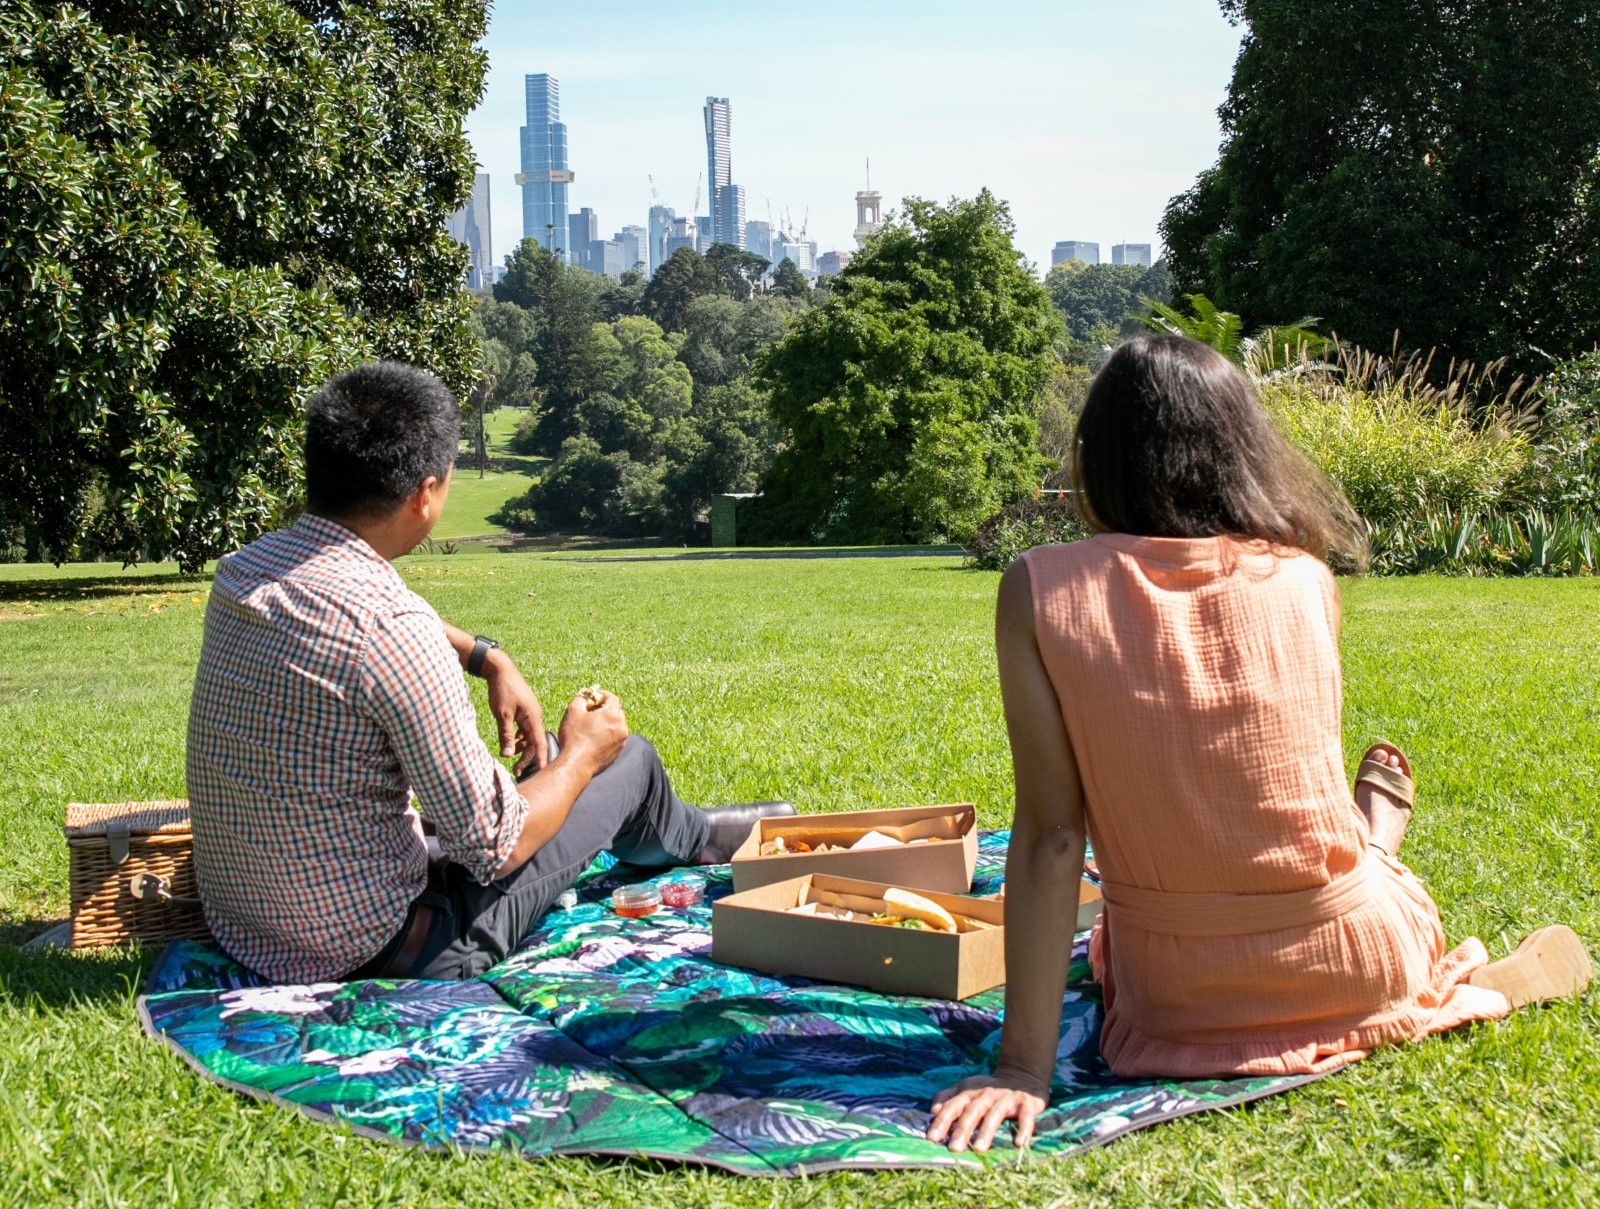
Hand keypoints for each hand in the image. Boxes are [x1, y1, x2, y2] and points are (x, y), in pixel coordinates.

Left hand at [481, 650, 546, 775]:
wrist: (500, 669)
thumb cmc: (502, 689)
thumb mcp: (502, 715)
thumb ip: (506, 736)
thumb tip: (507, 755)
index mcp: (533, 718)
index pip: (540, 743)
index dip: (541, 759)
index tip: (543, 773)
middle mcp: (534, 717)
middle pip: (534, 742)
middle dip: (527, 758)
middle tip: (517, 771)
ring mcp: (529, 714)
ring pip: (528, 736)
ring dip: (521, 748)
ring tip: (510, 758)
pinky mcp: (523, 712)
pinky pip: (524, 729)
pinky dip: (518, 738)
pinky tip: (510, 743)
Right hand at [555, 688, 627, 775]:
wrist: (577, 764)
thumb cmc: (575, 738)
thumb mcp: (573, 711)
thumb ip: (581, 699)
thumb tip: (586, 697)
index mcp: (613, 715)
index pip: (612, 698)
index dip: (601, 695)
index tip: (592, 697)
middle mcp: (622, 727)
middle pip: (616, 711)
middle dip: (604, 709)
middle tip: (590, 712)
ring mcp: (621, 741)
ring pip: (616, 725)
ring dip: (606, 722)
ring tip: (591, 726)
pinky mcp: (618, 752)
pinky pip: (614, 737)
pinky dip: (607, 734)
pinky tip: (593, 738)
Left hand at [926, 1069, 1049, 1151]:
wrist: (1021, 1075)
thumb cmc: (988, 1089)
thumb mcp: (966, 1089)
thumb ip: (948, 1098)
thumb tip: (932, 1110)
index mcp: (970, 1092)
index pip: (953, 1106)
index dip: (942, 1121)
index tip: (932, 1138)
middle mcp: (987, 1094)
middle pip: (972, 1111)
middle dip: (963, 1129)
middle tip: (954, 1148)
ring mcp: (1007, 1098)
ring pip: (995, 1114)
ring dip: (987, 1131)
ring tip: (980, 1149)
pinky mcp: (1026, 1103)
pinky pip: (1025, 1117)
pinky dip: (1023, 1129)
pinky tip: (1019, 1144)